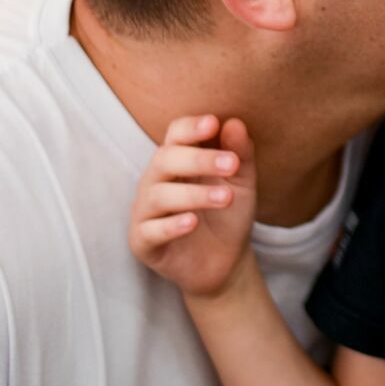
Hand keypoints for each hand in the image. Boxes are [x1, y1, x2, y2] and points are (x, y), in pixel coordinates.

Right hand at [128, 114, 257, 299]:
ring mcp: (146, 211)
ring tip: (226, 198)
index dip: (191, 128)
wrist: (225, 263)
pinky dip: (171, 225)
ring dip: (194, 194)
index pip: (175, 135)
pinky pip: (150, 230)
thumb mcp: (241, 183)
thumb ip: (240, 154)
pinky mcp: (143, 242)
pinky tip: (193, 222)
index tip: (214, 123)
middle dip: (198, 159)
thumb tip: (236, 122)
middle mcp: (156, 181)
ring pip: (159, 195)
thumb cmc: (228, 214)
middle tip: (231, 164)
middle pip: (165, 160)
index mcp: (177, 161)